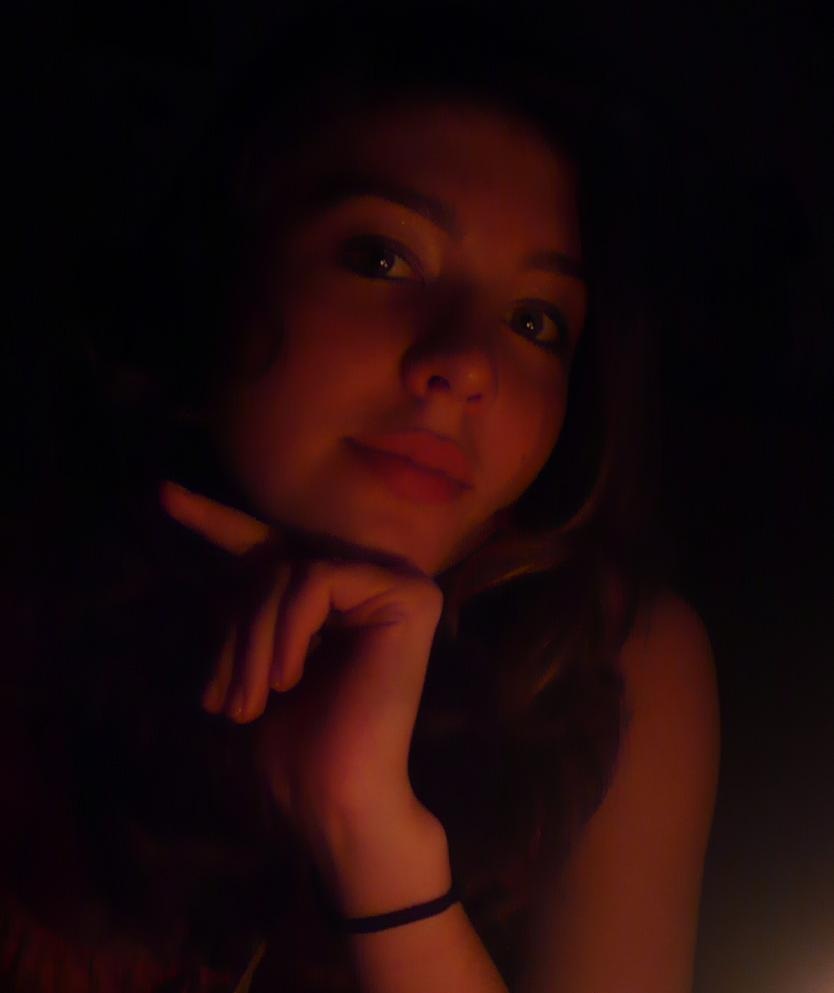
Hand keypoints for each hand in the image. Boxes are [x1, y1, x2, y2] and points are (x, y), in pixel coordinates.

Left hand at [159, 481, 443, 855]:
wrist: (336, 800)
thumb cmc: (294, 749)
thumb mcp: (250, 664)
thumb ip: (247, 612)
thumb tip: (218, 568)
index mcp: (334, 600)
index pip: (268, 547)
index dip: (214, 520)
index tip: (163, 495)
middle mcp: (369, 582)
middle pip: (271, 563)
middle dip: (233, 630)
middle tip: (222, 701)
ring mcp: (395, 585)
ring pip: (290, 571)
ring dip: (252, 638)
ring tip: (246, 701)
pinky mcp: (408, 595)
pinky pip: (316, 580)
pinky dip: (286, 628)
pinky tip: (287, 677)